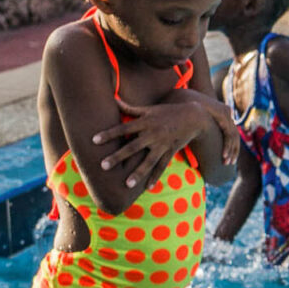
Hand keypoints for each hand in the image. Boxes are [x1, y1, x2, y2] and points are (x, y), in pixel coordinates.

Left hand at [93, 92, 235, 187]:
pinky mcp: (171, 152)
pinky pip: (162, 166)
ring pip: (148, 161)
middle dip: (118, 157)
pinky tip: (147, 188)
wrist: (194, 116)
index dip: (109, 134)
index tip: (94, 140)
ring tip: (126, 184)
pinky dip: (155, 177)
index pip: (123, 129)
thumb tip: (113, 99)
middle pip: (132, 147)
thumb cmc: (167, 111)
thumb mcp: (149, 109)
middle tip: (103, 166)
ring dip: (137, 173)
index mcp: (145, 122)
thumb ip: (130, 108)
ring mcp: (162, 145)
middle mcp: (152, 134)